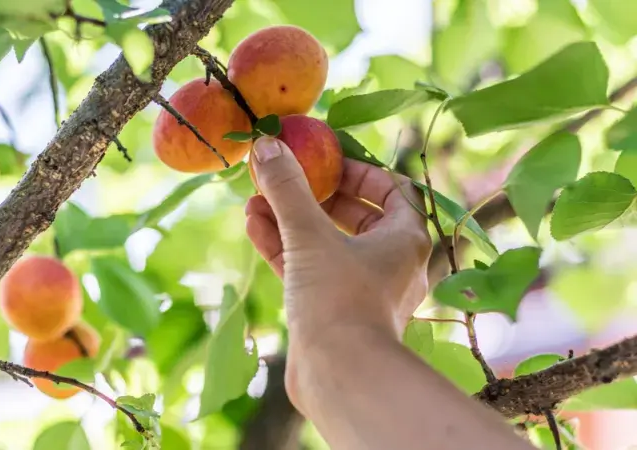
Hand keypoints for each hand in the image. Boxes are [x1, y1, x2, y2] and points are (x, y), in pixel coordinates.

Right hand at [244, 136, 431, 406]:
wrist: (338, 376)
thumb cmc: (339, 298)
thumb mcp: (309, 234)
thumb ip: (288, 189)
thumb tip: (267, 145)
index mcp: (404, 238)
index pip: (392, 188)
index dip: (358, 169)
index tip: (324, 159)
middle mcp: (389, 262)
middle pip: (355, 214)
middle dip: (314, 194)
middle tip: (285, 176)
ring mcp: (360, 288)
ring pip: (325, 242)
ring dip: (291, 219)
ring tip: (254, 198)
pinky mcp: (333, 309)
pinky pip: (309, 268)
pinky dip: (285, 247)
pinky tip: (253, 225)